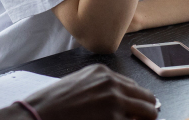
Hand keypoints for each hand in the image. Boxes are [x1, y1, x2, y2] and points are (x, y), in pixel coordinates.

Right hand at [23, 64, 157, 119]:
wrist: (38, 114)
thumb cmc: (51, 104)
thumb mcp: (78, 85)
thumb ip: (99, 89)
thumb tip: (119, 101)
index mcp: (103, 73)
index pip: (134, 87)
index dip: (137, 103)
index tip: (136, 113)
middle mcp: (112, 83)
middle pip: (148, 99)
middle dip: (147, 112)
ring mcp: (115, 102)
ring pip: (150, 113)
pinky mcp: (114, 119)